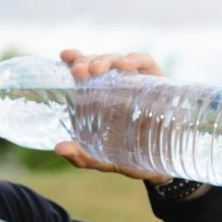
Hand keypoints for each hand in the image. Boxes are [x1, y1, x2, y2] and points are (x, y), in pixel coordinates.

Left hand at [55, 49, 170, 184]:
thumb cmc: (127, 159)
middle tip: (78, 71)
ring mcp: (134, 82)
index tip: (65, 55)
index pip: (83, 71)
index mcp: (95, 98)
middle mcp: (113, 86)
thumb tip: (58, 148)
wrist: (162, 166)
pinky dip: (135, 59)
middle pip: (97, 62)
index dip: (73, 58)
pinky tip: (126, 66)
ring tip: (97, 70)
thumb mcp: (101, 159)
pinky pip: (145, 63)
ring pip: (117, 59)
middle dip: (86, 61)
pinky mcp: (156, 82)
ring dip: (105, 59)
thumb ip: (80, 156)